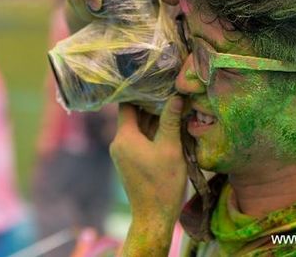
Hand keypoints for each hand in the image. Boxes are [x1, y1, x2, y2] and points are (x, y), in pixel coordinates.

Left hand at [110, 97, 186, 255]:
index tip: (154, 79)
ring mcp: (123, 153)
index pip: (127, 104)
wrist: (153, 217)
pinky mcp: (130, 161)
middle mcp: (118, 142)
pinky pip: (140, 139)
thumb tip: (176, 96)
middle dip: (151, 104)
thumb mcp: (171, 149)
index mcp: (124, 136)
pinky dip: (152, 132)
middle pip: (133, 115)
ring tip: (172, 104)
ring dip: (154, 119)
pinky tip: (169, 126)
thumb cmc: (162, 184)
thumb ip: (171, 121)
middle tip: (169, 89)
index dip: (140, 91)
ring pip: (138, 127)